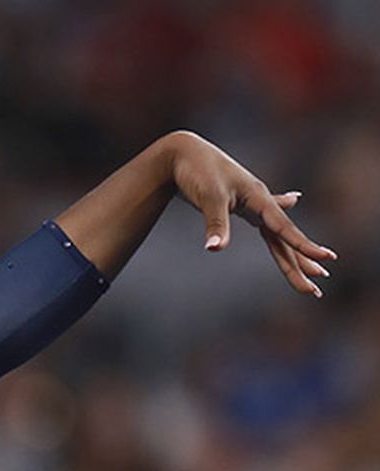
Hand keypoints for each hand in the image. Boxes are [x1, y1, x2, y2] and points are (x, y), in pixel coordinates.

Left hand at [165, 130, 335, 297]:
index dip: (304, 246)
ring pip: (278, 233)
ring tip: (314, 270)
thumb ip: (216, 224)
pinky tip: (295, 200)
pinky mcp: (240, 203)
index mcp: (258, 198)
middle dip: (303, 259)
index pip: (284, 228)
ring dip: (294, 251)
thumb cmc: (196, 171)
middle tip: (322, 280)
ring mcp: (252, 202)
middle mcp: (260, 200)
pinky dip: (278, 225)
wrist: (182, 152)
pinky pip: (265, 221)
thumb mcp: (208, 198)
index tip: (326, 260)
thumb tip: (215, 249)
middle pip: (285, 236)